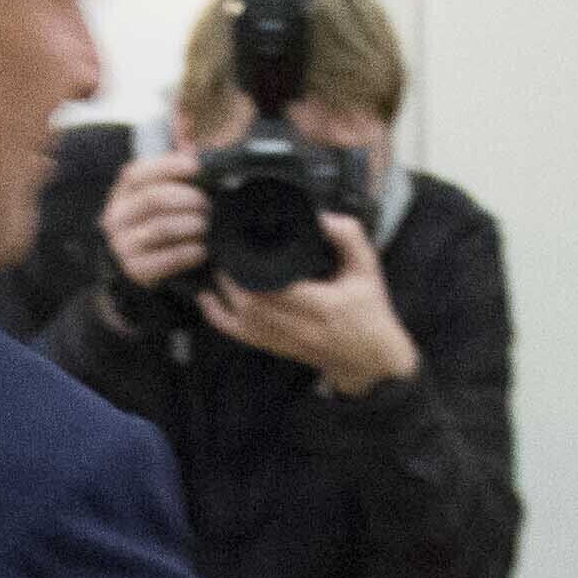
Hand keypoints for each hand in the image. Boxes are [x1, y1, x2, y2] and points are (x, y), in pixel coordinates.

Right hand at [101, 143, 207, 290]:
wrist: (143, 263)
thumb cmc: (161, 216)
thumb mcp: (163, 185)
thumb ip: (175, 155)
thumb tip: (185, 122)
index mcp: (122, 191)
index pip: (138, 172)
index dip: (169, 166)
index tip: (197, 167)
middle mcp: (117, 216)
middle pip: (154, 199)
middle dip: (188, 200)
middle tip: (207, 204)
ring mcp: (123, 244)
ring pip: (161, 229)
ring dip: (191, 225)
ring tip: (205, 225)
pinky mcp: (136, 270)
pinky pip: (166, 260)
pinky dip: (190, 252)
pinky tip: (202, 249)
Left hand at [199, 212, 416, 395]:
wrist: (369, 360)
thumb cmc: (369, 313)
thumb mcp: (368, 270)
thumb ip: (349, 239)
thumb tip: (321, 217)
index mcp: (322, 305)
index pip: (277, 284)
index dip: (253, 262)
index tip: (244, 237)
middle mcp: (297, 325)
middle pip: (250, 298)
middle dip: (232, 271)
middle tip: (225, 244)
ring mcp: (281, 339)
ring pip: (239, 314)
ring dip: (223, 287)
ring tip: (219, 261)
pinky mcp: (272, 346)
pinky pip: (236, 333)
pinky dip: (217, 315)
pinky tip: (207, 297)